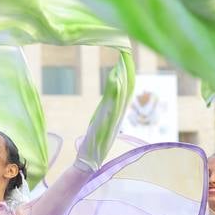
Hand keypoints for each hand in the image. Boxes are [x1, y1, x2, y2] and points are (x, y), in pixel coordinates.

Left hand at [77, 49, 134, 169]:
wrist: (87, 163)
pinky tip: (114, 77)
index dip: (127, 75)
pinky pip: (111, 103)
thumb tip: (105, 106)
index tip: (126, 58)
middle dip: (127, 70)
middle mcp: (117, 116)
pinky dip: (115, 90)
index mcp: (116, 115)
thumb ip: (103, 115)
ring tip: (123, 58)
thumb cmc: (90, 148)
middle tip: (127, 51)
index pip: (125, 91)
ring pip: (121, 94)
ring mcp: (112, 119)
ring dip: (123, 76)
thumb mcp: (98, 126)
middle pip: (126, 89)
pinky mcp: (105, 123)